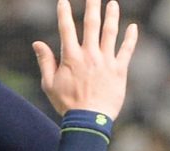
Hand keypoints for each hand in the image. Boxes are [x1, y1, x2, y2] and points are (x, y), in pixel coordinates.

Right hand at [33, 0, 137, 118]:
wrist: (89, 119)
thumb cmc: (67, 104)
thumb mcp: (49, 84)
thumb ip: (45, 61)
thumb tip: (37, 43)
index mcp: (71, 57)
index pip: (66, 29)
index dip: (63, 13)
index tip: (63, 1)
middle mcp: (89, 54)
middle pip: (92, 24)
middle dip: (92, 6)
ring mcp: (106, 60)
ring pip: (110, 32)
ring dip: (112, 15)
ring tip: (112, 3)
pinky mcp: (119, 69)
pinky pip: (126, 49)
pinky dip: (130, 38)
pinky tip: (133, 27)